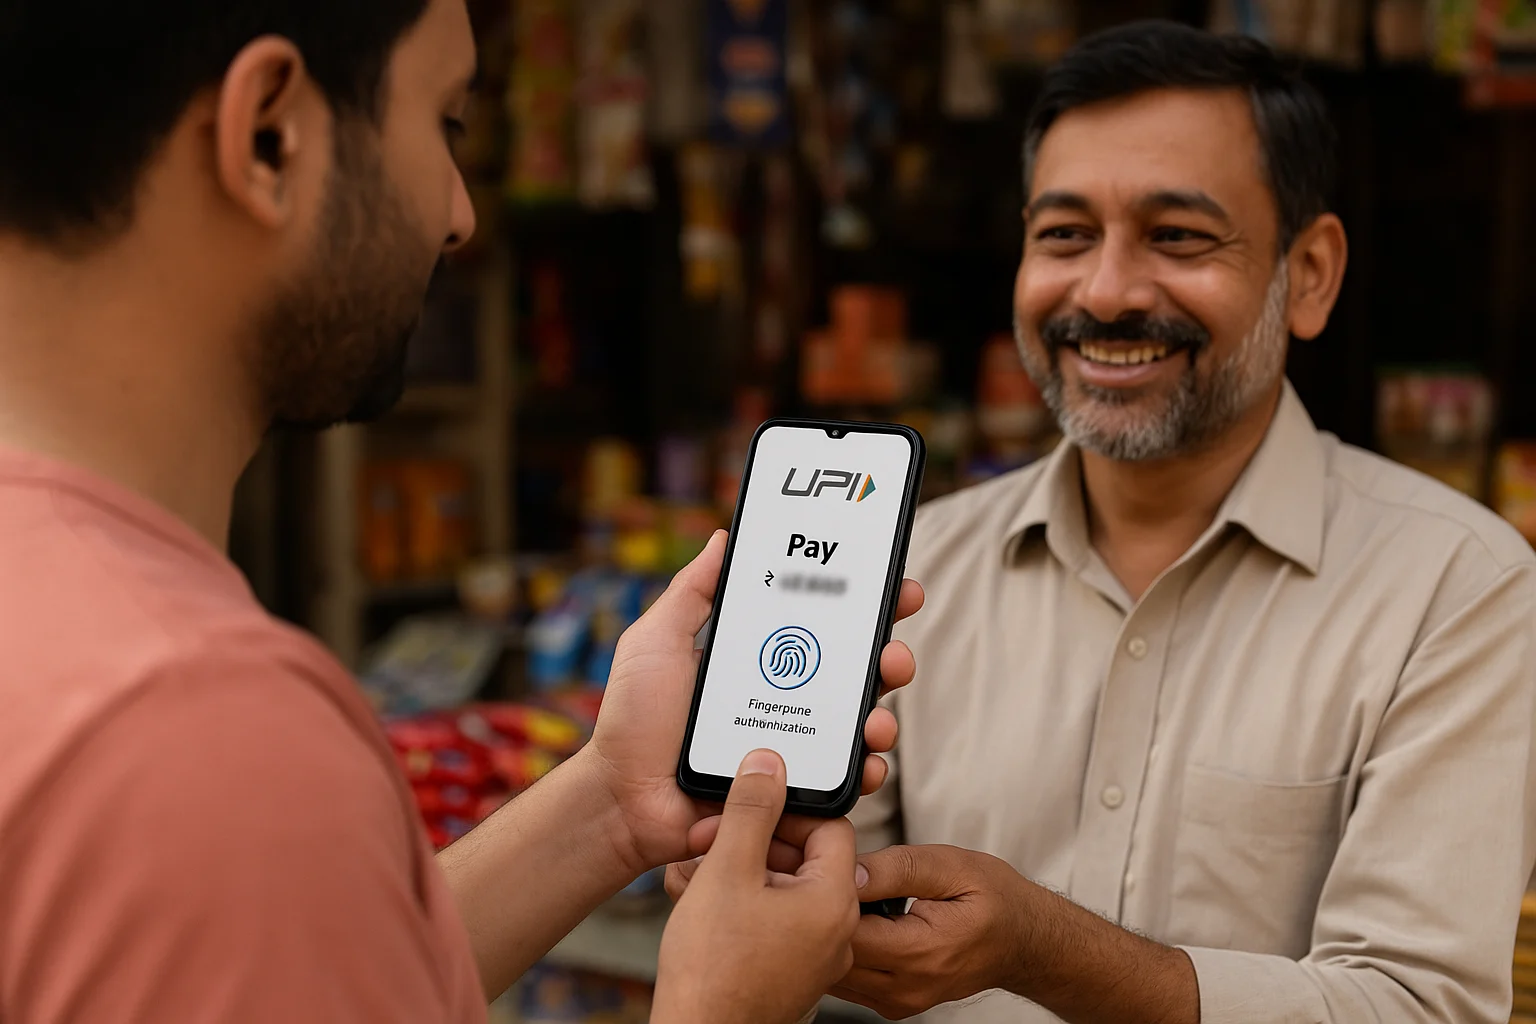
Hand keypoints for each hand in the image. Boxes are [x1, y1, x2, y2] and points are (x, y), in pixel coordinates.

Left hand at [584, 530, 924, 872]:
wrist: (622, 797)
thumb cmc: (634, 719)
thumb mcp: (657, 641)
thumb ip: (691, 592)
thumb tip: (723, 537)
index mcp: (762, 657)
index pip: (824, 623)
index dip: (864, 604)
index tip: (893, 585)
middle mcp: (786, 696)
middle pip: (856, 671)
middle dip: (889, 656)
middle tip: (892, 652)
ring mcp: (793, 743)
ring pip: (859, 724)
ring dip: (883, 715)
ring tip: (877, 717)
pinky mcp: (792, 788)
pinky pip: (841, 779)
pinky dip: (864, 769)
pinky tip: (865, 761)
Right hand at [654, 749, 858, 1023]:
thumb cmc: (713, 968)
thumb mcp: (728, 869)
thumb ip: (752, 810)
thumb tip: (770, 764)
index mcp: (834, 901)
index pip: (830, 826)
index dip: (788, 808)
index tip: (751, 805)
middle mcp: (835, 931)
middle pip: (804, 857)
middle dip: (753, 840)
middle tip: (710, 838)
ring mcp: (813, 956)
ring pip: (781, 888)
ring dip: (739, 869)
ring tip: (695, 869)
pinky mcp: (788, 972)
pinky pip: (772, 919)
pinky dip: (740, 902)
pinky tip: (699, 897)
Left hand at [830, 845, 1028, 1019]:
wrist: (1025, 940)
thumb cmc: (996, 900)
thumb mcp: (949, 866)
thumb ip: (896, 869)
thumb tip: (850, 870)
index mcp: (920, 951)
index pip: (844, 933)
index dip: (825, 898)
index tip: (826, 871)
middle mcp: (907, 987)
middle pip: (832, 957)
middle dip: (821, 917)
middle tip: (829, 881)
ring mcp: (900, 1001)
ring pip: (836, 974)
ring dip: (830, 938)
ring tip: (846, 901)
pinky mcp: (895, 1003)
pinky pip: (851, 983)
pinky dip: (844, 955)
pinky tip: (858, 925)